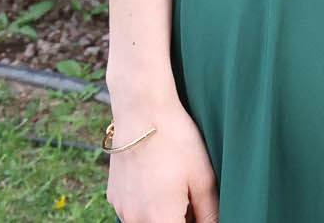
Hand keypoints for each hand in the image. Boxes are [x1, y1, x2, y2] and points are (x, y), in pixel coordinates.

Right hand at [105, 101, 218, 222]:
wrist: (142, 111)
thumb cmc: (176, 142)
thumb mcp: (203, 178)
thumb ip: (210, 213)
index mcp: (161, 220)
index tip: (200, 211)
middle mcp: (135, 221)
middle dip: (181, 220)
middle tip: (191, 197)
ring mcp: (121, 210)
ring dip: (164, 215)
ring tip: (176, 187)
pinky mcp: (113, 197)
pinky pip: (133, 212)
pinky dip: (148, 205)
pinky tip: (158, 181)